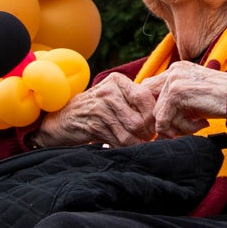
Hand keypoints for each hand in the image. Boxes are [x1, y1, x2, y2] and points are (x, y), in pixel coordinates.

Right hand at [34, 73, 152, 147]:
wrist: (65, 117)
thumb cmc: (97, 107)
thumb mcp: (115, 96)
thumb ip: (134, 100)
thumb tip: (162, 114)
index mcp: (117, 81)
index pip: (145, 97)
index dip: (153, 115)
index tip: (155, 124)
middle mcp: (108, 91)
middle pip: (139, 119)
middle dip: (147, 132)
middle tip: (147, 137)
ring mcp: (99, 108)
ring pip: (130, 132)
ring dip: (136, 142)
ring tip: (137, 142)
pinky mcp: (93, 125)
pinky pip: (118, 140)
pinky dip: (125, 146)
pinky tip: (124, 145)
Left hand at [146, 60, 226, 136]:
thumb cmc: (222, 99)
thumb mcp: (196, 93)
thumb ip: (177, 98)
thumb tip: (157, 119)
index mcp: (177, 69)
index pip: (151, 90)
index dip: (158, 110)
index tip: (171, 124)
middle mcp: (173, 71)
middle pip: (152, 103)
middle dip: (166, 121)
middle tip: (185, 128)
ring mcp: (174, 80)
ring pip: (158, 114)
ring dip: (177, 126)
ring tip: (197, 125)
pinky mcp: (177, 92)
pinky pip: (165, 119)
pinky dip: (181, 128)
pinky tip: (200, 124)